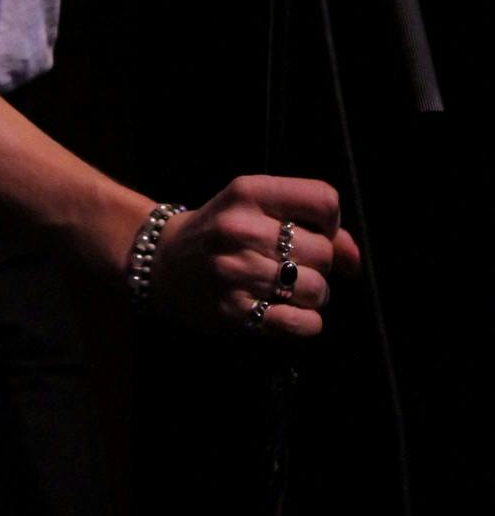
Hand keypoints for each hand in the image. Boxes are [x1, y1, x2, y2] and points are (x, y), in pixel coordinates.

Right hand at [149, 175, 360, 337]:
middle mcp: (240, 228)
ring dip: (313, 296)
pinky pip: (298, 323)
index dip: (330, 223)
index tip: (312, 232)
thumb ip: (311, 225)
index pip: (324, 201)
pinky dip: (306, 323)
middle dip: (320, 264)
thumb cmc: (220, 232)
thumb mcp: (256, 209)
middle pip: (323, 251)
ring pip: (315, 288)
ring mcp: (234, 271)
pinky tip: (291, 315)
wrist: (161, 262)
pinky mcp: (232, 311)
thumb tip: (354, 260)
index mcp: (248, 192)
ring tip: (290, 291)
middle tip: (296, 267)